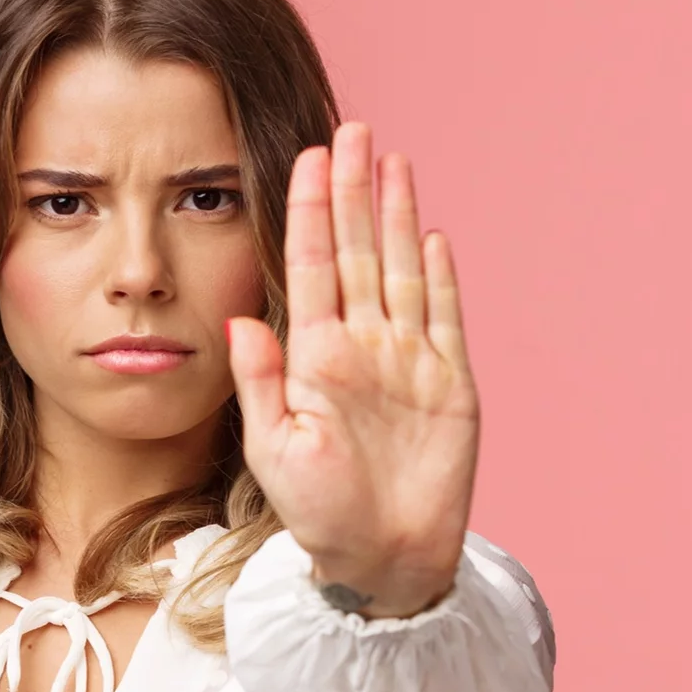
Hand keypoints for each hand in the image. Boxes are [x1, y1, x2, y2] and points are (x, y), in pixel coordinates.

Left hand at [227, 121, 481, 618]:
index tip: (307, 156)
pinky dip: (441, 275)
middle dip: (354, 190)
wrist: (380, 562)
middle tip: (352, 129)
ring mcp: (408, 361)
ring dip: (397, 215)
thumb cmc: (319, 514)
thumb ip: (260, 383)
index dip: (312, 210)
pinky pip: (445, 316)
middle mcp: (362, 347)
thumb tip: (241, 320)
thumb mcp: (274, 449)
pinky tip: (431, 233)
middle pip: (360, 251)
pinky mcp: (449, 384)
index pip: (312, 266)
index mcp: (315, 357)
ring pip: (403, 270)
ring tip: (391, 160)